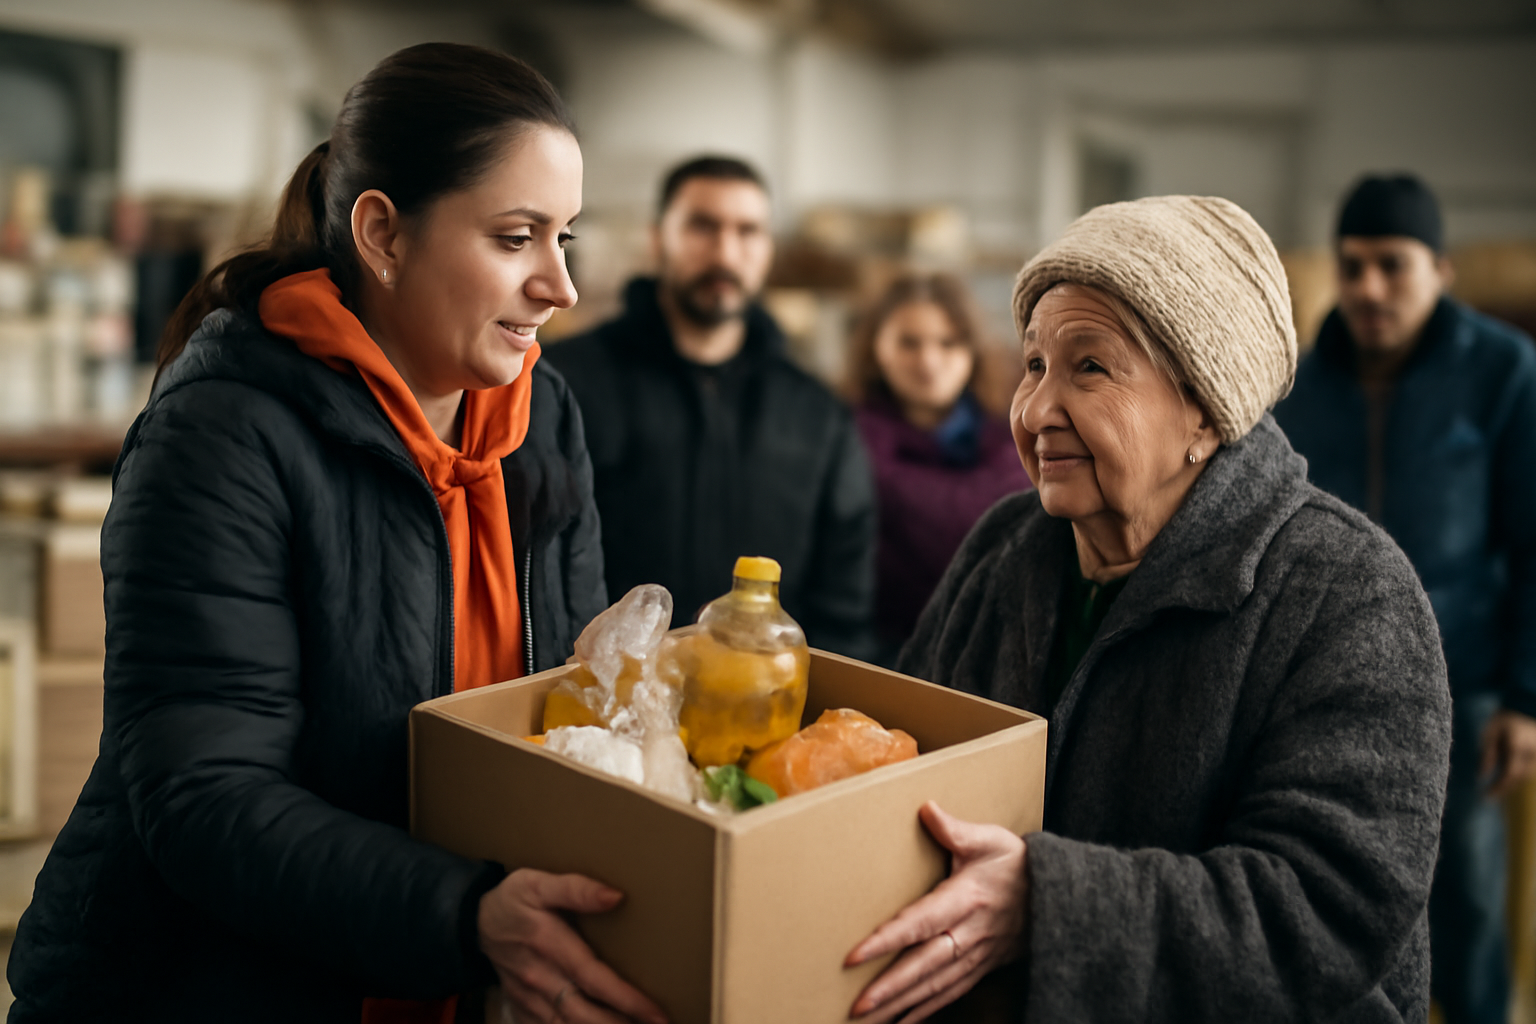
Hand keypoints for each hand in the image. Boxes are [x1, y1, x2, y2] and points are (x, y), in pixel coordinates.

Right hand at [478, 869, 667, 1023]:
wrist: (473, 923)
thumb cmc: (513, 900)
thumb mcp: (538, 883)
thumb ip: (576, 889)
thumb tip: (615, 896)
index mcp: (549, 946)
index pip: (594, 978)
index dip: (626, 999)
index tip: (656, 1012)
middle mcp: (540, 978)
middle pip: (584, 1014)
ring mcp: (530, 999)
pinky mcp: (523, 1010)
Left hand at [845, 802, 1027, 1022]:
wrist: (1059, 895)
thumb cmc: (1018, 863)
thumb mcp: (991, 839)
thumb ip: (956, 830)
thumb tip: (926, 809)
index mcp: (966, 900)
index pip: (921, 922)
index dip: (888, 940)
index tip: (855, 955)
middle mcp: (970, 934)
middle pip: (925, 965)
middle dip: (890, 987)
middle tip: (857, 1005)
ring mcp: (977, 955)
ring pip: (935, 986)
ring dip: (902, 1005)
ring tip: (869, 1020)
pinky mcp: (982, 967)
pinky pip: (951, 994)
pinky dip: (925, 1011)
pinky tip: (900, 1023)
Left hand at [1480, 709, 1535, 799]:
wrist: (1527, 706)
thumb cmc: (1505, 718)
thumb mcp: (1490, 732)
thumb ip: (1487, 753)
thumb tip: (1481, 775)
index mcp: (1517, 747)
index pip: (1510, 774)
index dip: (1499, 788)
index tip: (1486, 796)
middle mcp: (1532, 753)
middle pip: (1520, 777)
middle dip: (1505, 787)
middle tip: (1491, 793)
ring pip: (1527, 775)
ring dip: (1513, 782)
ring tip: (1498, 785)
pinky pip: (1532, 770)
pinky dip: (1521, 774)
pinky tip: (1510, 774)